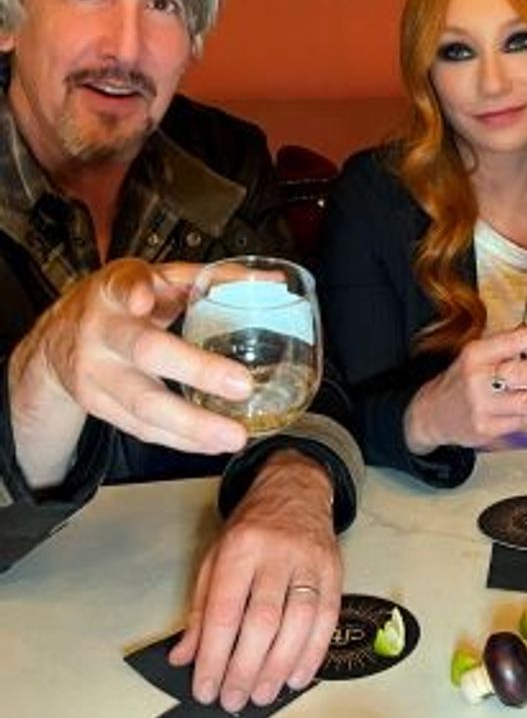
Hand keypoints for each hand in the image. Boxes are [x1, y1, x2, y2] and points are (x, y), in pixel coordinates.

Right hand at [7, 259, 251, 487]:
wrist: (59, 337)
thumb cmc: (120, 301)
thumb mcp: (155, 276)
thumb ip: (212, 277)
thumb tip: (272, 283)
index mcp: (116, 291)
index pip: (124, 284)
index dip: (134, 290)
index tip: (143, 299)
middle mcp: (102, 332)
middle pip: (146, 352)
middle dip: (197, 370)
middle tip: (242, 385)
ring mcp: (95, 373)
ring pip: (142, 403)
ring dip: (191, 425)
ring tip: (232, 435)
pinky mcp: (97, 406)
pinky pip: (139, 427)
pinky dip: (178, 439)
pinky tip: (209, 443)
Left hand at [169, 450, 340, 711]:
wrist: (296, 489)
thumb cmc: (253, 525)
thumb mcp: (214, 557)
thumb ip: (200, 608)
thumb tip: (185, 655)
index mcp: (240, 548)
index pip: (224, 611)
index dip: (214, 656)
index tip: (205, 686)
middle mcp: (277, 552)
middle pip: (262, 620)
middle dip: (246, 668)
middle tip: (234, 698)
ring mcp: (310, 560)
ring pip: (298, 621)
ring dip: (279, 666)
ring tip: (262, 693)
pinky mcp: (334, 569)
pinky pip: (328, 616)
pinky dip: (313, 652)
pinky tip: (297, 674)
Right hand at [403, 319, 526, 452]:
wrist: (432, 414)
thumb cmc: (462, 379)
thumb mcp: (477, 355)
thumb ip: (507, 347)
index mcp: (476, 354)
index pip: (509, 341)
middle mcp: (477, 380)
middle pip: (520, 374)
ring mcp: (482, 407)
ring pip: (526, 404)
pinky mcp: (487, 430)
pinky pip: (523, 422)